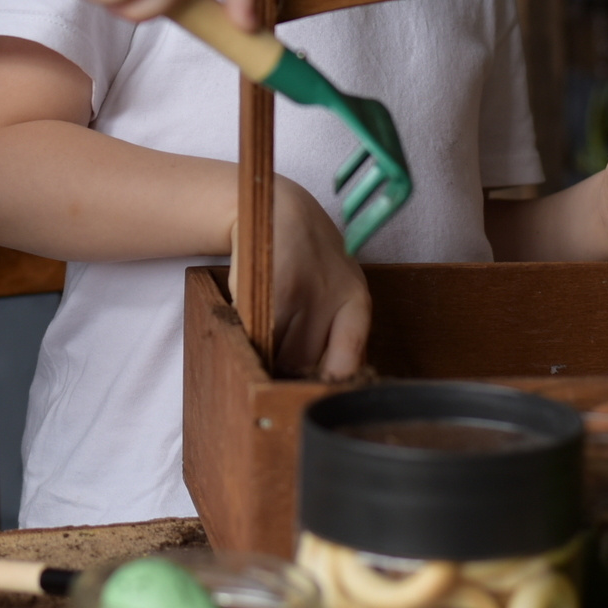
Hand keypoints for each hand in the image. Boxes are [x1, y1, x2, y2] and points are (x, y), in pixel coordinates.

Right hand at [243, 178, 370, 379]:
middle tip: (279, 365)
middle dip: (291, 372)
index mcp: (357, 304)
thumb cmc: (310, 262)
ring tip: (266, 337)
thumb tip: (323, 390)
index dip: (328, 388)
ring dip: (268, 356)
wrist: (280, 211)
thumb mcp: (338, 291)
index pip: (349, 365)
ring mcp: (302, 296)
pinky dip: (250, 336)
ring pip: (281, 355)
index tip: (312, 397)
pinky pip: (258, 336)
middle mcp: (335, 300)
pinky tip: (253, 318)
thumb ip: (337, 334)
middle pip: (308, 364)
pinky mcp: (272, 291)